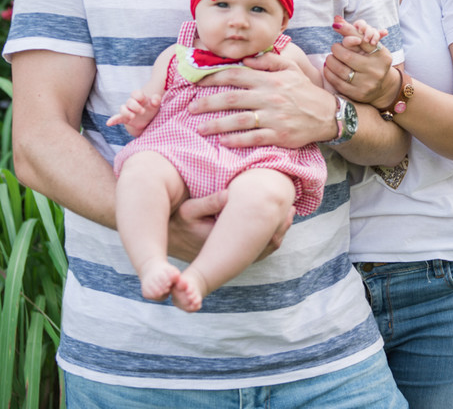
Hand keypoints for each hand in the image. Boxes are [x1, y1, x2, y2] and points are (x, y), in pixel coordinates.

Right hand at [106, 90, 161, 136]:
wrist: (148, 119)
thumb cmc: (151, 109)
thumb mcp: (156, 104)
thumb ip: (156, 100)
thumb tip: (155, 100)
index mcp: (139, 98)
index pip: (136, 93)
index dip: (139, 96)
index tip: (144, 100)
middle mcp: (132, 103)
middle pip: (129, 101)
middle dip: (135, 106)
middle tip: (143, 112)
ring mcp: (127, 111)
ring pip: (122, 109)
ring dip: (127, 112)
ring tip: (133, 116)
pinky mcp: (125, 119)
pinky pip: (117, 118)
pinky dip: (113, 120)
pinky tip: (108, 123)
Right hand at [164, 192, 292, 261]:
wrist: (162, 239)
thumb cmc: (176, 222)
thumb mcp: (190, 210)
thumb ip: (211, 202)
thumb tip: (230, 193)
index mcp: (225, 243)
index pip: (259, 238)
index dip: (276, 225)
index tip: (286, 207)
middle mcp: (230, 255)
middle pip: (265, 245)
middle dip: (280, 228)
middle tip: (291, 210)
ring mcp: (230, 258)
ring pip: (261, 250)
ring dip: (275, 233)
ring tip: (287, 214)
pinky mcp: (228, 256)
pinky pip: (254, 251)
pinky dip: (266, 238)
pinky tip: (272, 224)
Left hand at [188, 52, 337, 147]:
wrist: (327, 115)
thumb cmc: (304, 91)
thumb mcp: (291, 68)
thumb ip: (269, 60)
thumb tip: (247, 58)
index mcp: (268, 79)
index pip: (235, 75)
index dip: (213, 77)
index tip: (197, 81)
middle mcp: (268, 97)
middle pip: (231, 98)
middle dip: (207, 102)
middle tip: (190, 108)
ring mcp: (273, 117)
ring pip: (238, 120)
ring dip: (216, 124)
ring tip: (199, 129)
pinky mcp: (278, 135)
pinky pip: (252, 138)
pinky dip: (236, 140)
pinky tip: (222, 142)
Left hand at [323, 16, 396, 105]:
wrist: (383, 87)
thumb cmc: (372, 61)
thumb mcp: (370, 46)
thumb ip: (355, 32)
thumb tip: (336, 19)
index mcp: (381, 55)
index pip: (361, 39)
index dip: (347, 30)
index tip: (335, 25)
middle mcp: (376, 70)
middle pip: (347, 55)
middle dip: (336, 49)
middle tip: (335, 48)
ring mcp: (367, 84)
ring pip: (340, 69)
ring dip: (330, 61)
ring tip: (330, 58)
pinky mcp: (358, 94)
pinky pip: (337, 82)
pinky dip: (329, 73)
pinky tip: (329, 68)